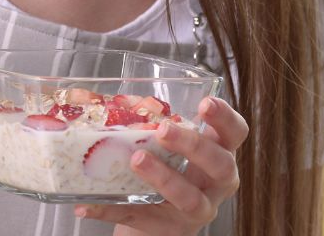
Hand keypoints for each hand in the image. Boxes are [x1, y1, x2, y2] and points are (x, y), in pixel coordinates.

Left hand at [75, 96, 247, 235]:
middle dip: (193, 145)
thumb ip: (156, 124)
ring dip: (162, 177)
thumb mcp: (171, 146)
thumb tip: (117, 101)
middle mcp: (216, 183)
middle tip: (164, 130)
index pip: (236, 133)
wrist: (158, 219)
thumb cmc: (168, 168)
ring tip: (136, 159)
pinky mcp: (169, 229)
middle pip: (220, 165)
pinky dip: (111, 210)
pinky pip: (140, 219)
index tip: (205, 104)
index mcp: (219, 152)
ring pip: (189, 198)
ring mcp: (197, 210)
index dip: (225, 118)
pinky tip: (87, 204)